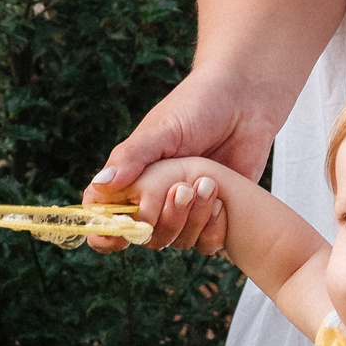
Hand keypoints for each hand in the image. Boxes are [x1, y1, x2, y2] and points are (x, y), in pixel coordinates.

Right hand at [82, 73, 280, 255]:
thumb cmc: (198, 105)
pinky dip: (212, 230)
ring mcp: (183, 210)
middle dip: (162, 220)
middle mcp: (154, 198)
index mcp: (131, 178)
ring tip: (208, 183)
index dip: (104, 232)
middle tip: (182, 189)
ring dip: (190, 220)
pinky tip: (222, 202)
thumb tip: (100, 184)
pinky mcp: (213, 216)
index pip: (102, 217)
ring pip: (174, 242)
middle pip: (142, 238)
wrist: (246, 100)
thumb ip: (132, 157)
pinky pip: (205, 244)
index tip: (120, 232)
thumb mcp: (162, 129)